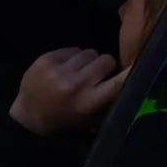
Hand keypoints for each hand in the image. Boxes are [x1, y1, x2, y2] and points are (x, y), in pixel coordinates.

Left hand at [9, 48, 130, 136]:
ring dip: (87, 61)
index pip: (119, 82)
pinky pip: (72, 49)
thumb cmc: (66, 116)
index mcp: (89, 102)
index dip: (130, 72)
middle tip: (96, 74)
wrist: (30, 115)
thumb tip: (131, 74)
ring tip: (78, 72)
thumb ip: (109, 98)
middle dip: (104, 66)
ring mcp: (59, 71)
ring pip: (89, 52)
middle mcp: (75, 85)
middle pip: (106, 59)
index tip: (136, 66)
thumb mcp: (91, 116)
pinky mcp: (46, 60)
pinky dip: (71, 57)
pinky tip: (65, 68)